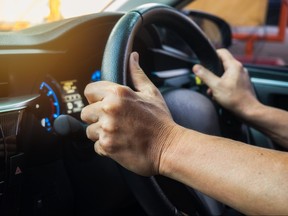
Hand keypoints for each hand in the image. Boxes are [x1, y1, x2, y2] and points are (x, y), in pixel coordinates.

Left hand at [81, 52, 176, 175]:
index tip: (104, 104)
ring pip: (90, 130)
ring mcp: (107, 129)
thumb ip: (137, 74)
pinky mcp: (107, 146)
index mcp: (118, 93)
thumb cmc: (160, 121)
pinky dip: (106, 147)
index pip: (89, 91)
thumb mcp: (151, 93)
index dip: (96, 97)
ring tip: (119, 133)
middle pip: (86, 112)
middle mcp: (109, 109)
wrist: (168, 147)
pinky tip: (120, 143)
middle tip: (114, 121)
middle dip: (97, 117)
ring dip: (101, 133)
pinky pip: (96, 146)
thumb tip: (132, 57)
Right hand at [192, 49, 257, 116]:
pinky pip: (230, 81)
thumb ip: (205, 75)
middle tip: (208, 81)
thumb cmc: (235, 99)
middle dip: (213, 73)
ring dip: (217, 82)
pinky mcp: (242, 84)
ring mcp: (242, 76)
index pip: (222, 52)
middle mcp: (239, 69)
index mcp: (234, 66)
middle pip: (222, 64)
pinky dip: (223, 86)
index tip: (206, 62)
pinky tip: (220, 95)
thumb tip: (196, 67)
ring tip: (213, 91)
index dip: (212, 55)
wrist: (248, 110)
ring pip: (225, 74)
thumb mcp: (215, 86)